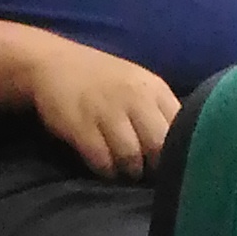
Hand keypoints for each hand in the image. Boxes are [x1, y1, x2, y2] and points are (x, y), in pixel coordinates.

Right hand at [24, 38, 179, 177]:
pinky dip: (106, 170)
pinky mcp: (80, 125)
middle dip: (155, 167)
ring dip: (130, 171)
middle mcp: (134, 97)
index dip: (179, 149)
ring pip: (131, 156)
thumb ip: (160, 111)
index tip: (172, 161)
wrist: (53, 62)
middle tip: (147, 173)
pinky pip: (102, 160)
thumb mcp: (139, 86)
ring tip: (125, 172)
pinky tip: (105, 167)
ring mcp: (106, 111)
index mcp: (154, 88)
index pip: (181, 126)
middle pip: (159, 145)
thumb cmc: (103, 80)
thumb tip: (183, 146)